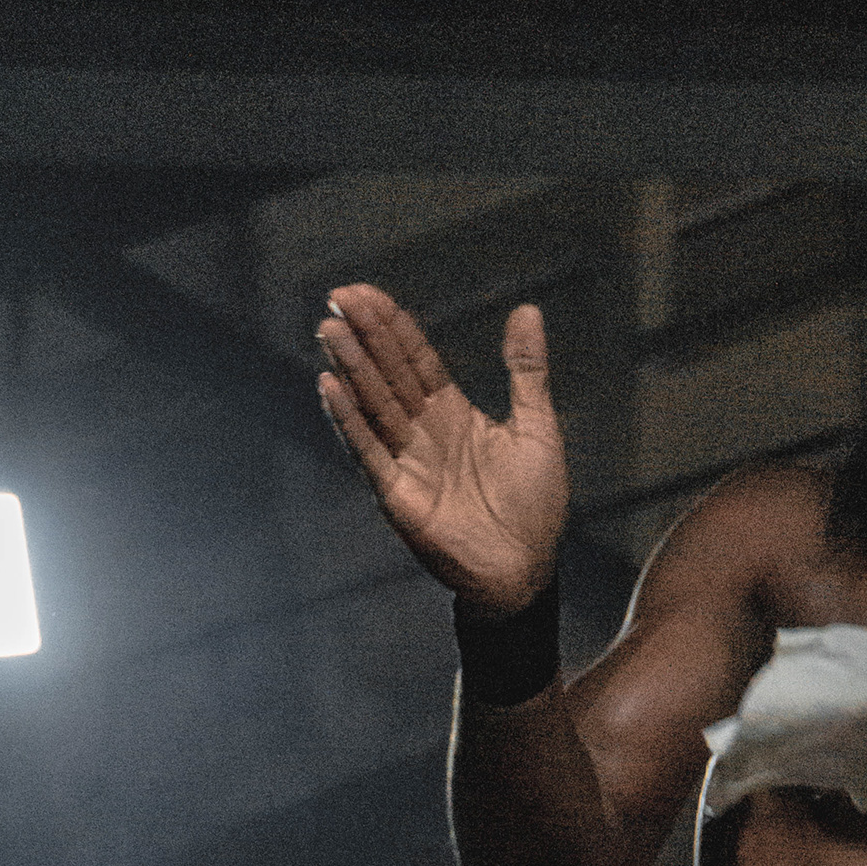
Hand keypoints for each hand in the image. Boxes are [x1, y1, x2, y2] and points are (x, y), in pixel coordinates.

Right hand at [316, 287, 568, 615]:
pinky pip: (368, 453)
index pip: (414, 359)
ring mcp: (407, 463)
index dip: (392, 326)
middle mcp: (423, 433)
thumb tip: (527, 311)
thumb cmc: (534, 507)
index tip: (365, 294)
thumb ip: (527, 371)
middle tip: (339, 298)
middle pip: (388, 374)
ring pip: (373, 406)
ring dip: (351, 368)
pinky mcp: (397, 496)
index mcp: (452, 413)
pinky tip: (329, 388)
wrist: (526, 571)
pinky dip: (349, 422)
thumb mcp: (537, 428)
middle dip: (365, 337)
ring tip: (330, 331)